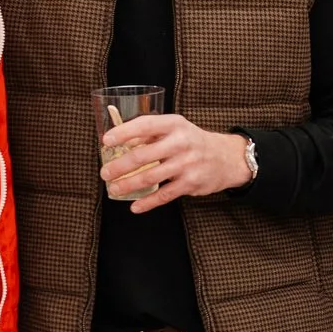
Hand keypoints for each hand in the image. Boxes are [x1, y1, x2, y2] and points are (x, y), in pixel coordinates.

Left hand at [102, 114, 252, 212]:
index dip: (123, 132)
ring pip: (150, 177)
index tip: (106, 140)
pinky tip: (135, 206)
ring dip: (128, 185)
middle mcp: (181, 143)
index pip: (145, 125)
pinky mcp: (191, 183)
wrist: (227, 158)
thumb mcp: (176, 129)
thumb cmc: (193, 142)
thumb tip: (119, 142)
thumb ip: (152, 134)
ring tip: (114, 189)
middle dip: (120, 166)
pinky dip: (148, 203)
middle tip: (105, 173)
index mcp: (174, 125)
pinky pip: (164, 195)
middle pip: (143, 155)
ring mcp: (187, 164)